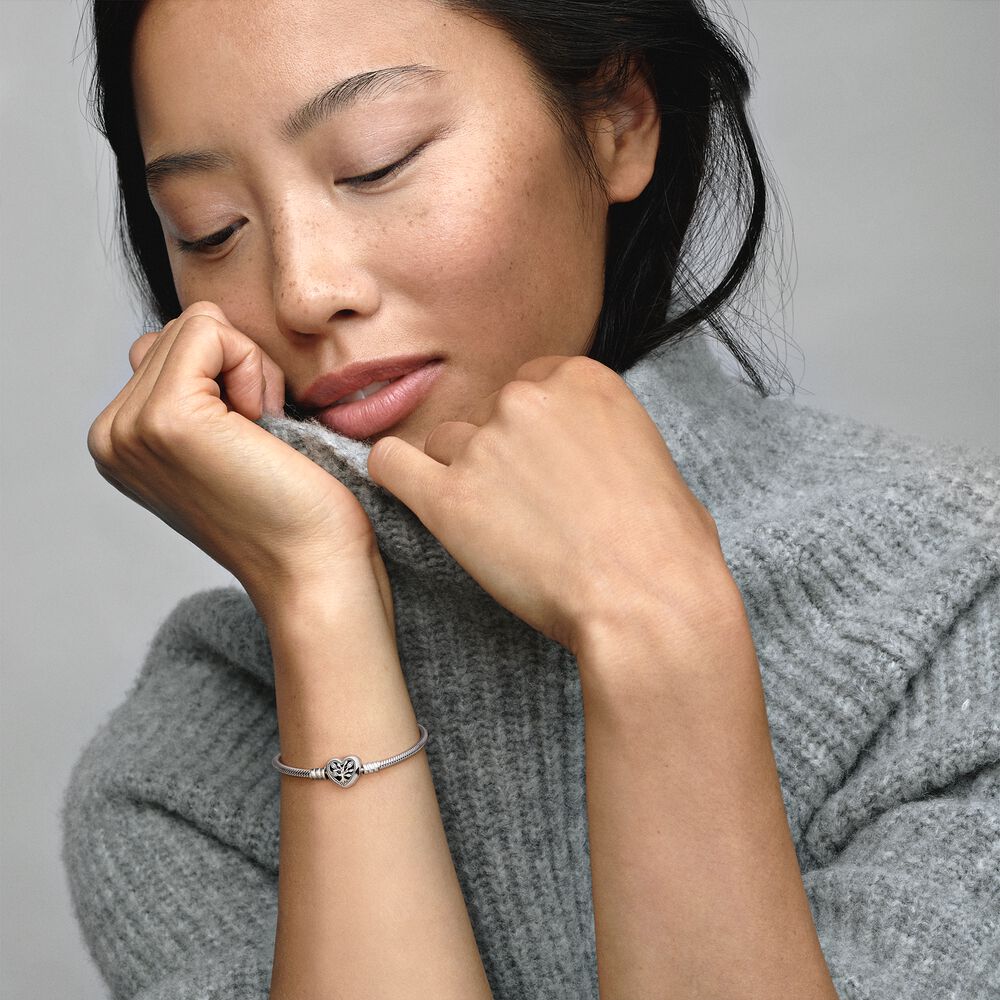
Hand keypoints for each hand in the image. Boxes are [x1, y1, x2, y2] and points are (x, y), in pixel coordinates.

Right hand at [87, 301, 389, 621]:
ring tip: (259, 437)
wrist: (314, 567)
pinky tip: (262, 426)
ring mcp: (131, 427)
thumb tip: (202, 328)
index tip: (249, 441)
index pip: (170, 346)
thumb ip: (195, 388)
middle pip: (182, 330)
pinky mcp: (167, 418)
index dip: (230, 377)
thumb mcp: (226, 440)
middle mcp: (112, 434)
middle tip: (258, 440)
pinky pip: (210, 330)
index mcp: (121, 441)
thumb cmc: (294, 509)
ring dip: (248, 369)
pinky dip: (252, 367)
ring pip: (198, 325)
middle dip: (237, 368)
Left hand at [367, 355, 732, 655]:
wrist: (648, 600)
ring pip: (444, 444)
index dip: (532, 431)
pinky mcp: (448, 499)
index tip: (540, 464)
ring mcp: (484, 445)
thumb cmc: (666, 545)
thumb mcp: (652, 459)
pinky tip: (412, 493)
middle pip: (486, 414)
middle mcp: (526, 399)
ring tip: (492, 523)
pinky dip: (396, 475)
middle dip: (498, 453)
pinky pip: (392, 464)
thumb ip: (603, 437)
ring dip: (460, 474)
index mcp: (580, 378)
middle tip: (524, 504)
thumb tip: (587, 455)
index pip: (528, 387)